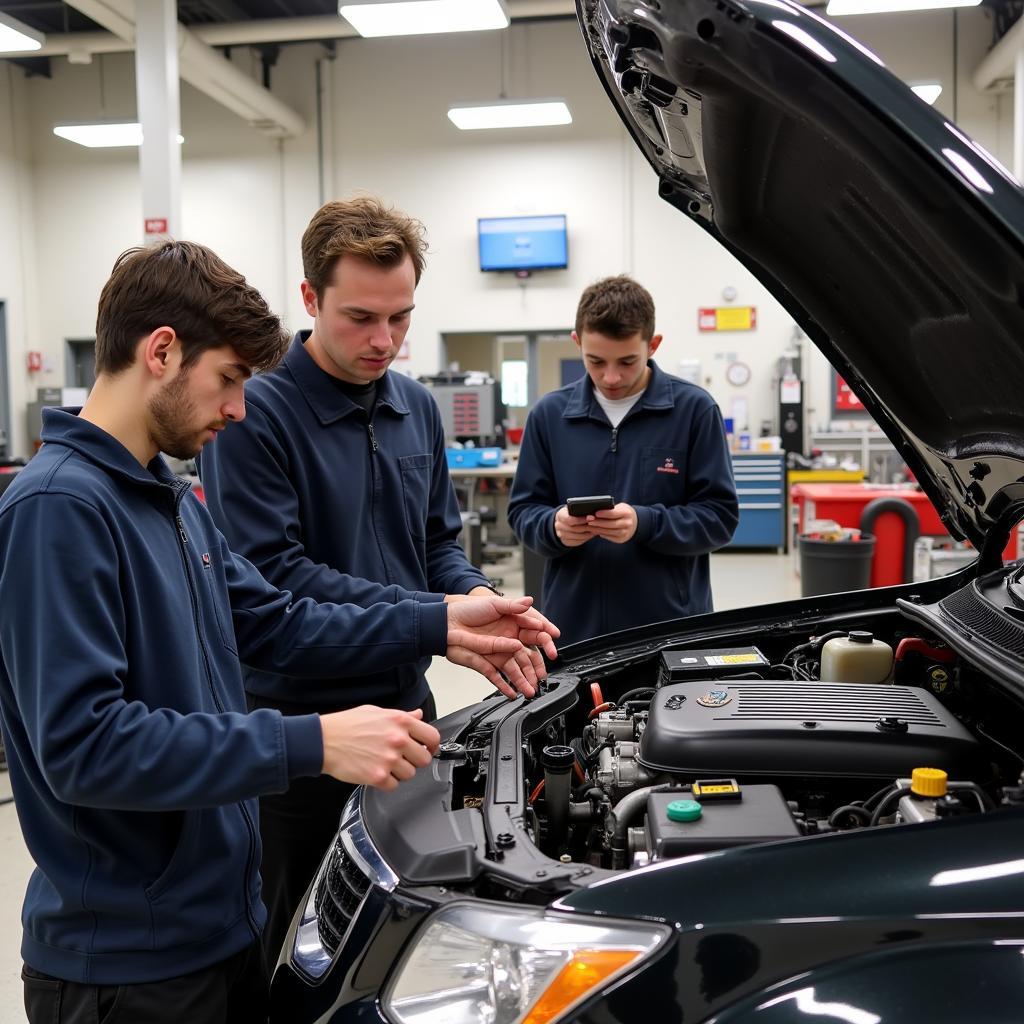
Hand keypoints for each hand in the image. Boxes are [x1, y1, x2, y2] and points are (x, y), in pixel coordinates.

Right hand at [320, 706, 440, 789]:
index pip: (432, 736)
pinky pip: (394, 785)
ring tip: (384, 764)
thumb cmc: (347, 725)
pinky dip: (387, 782)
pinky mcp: (378, 776)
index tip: (428, 749)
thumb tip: (418, 715)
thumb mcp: (376, 712)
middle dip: (415, 760)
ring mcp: (389, 759)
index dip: (432, 745)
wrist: (323, 741)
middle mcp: (398, 739)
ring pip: (410, 774)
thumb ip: (401, 715)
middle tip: (402, 758)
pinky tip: (376, 771)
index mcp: (400, 721)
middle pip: (424, 759)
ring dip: (400, 772)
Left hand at [446, 595, 557, 698]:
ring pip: (515, 669)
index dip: (545, 640)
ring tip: (531, 690)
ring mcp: (498, 653)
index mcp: (514, 625)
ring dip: (523, 681)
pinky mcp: (486, 662)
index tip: (552, 645)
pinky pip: (497, 677)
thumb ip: (513, 605)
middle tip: (543, 675)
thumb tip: (530, 601)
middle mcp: (509, 640)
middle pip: (528, 657)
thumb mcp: (494, 604)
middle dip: (537, 668)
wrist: (446, 622)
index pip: (535, 635)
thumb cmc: (469, 610)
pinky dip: (504, 686)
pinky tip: (512, 694)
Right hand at [554, 505, 595, 547]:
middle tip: (598, 525)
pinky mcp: (566, 542)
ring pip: (577, 536)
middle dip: (587, 527)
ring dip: (588, 534)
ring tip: (596, 529)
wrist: (562, 522)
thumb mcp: (572, 509)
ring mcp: (561, 535)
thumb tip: (592, 513)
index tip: (592, 517)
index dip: (581, 519)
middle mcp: (558, 526)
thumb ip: (579, 510)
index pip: (569, 519)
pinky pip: (577, 542)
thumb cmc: (571, 514)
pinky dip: (586, 538)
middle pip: (574, 529)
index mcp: (560, 515)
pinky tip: (591, 534)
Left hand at [586, 503, 637, 543]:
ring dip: (598, 529)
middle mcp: (627, 524)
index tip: (595, 513)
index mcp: (627, 513)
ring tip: (589, 526)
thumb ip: (610, 509)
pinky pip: (609, 537)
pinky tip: (595, 531)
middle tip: (589, 521)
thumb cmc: (622, 512)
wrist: (634, 523)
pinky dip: (601, 534)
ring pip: (609, 532)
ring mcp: (625, 532)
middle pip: (610, 524)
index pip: (614, 514)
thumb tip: (595, 512)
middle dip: (599, 522)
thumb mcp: (619, 507)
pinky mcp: (621, 539)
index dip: (604, 514)